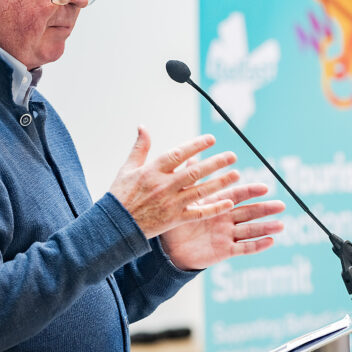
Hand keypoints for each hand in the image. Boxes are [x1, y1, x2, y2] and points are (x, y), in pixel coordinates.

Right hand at [108, 126, 239, 238]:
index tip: (212, 139)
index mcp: (152, 171)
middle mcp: (164, 186)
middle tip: (232, 156)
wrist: (115, 225)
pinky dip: (214, 208)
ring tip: (236, 175)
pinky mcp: (174, 220)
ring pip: (200, 191)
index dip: (196, 145)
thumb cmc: (121, 195)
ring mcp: (170, 203)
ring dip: (220, 182)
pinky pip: (198, 213)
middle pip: (194, 172)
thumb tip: (143, 126)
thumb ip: (140, 147)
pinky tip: (228, 202)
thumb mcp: (127, 168)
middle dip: (215, 163)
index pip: (178, 154)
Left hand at [159, 169, 284, 270]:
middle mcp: (226, 219)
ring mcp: (227, 235)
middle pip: (249, 212)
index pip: (237, 196)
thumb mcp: (184, 201)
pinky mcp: (225, 251)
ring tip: (281, 225)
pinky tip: (270, 241)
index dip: (250, 192)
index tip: (265, 187)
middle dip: (265, 209)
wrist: (170, 249)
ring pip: (250, 230)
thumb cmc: (178, 223)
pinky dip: (257, 245)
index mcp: (217, 205)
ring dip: (265, 227)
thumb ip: (191, 180)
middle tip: (281, 205)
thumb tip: (191, 156)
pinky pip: (243, 248)